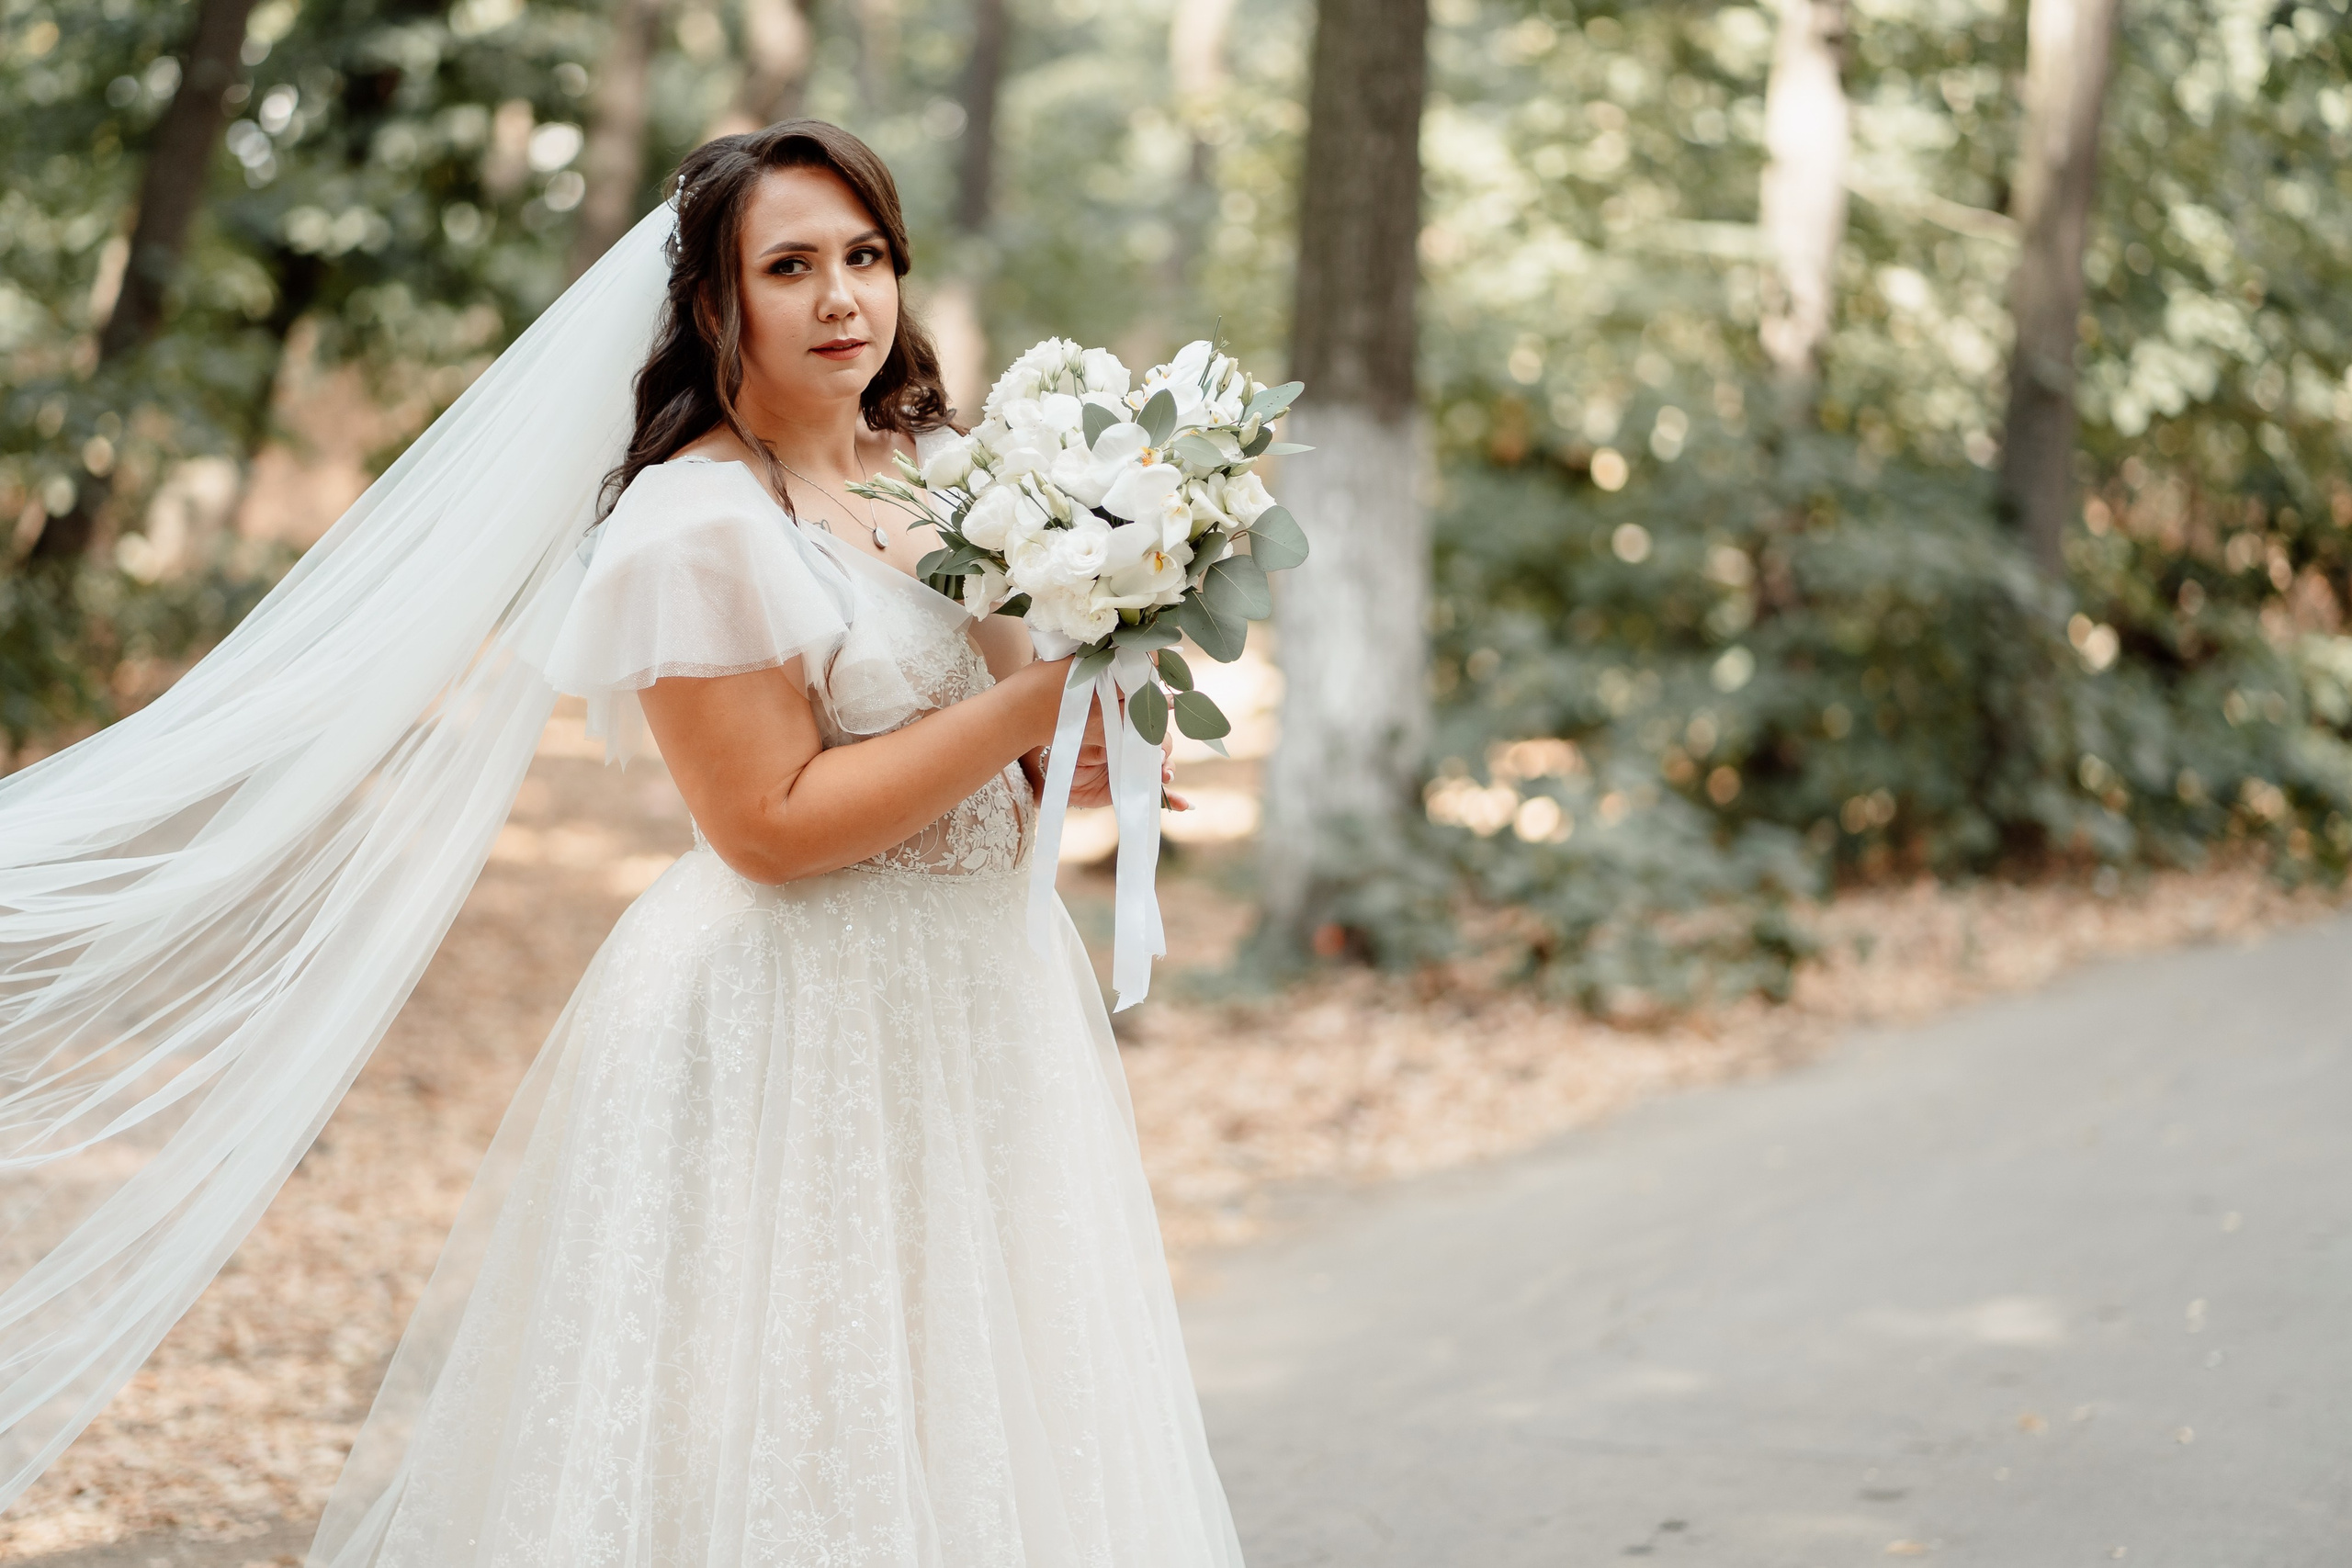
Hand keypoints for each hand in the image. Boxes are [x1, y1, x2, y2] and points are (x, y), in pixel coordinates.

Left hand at [1063, 732, 1186, 811]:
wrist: (1056, 775)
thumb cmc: (1067, 746)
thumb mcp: (1086, 735)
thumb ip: (1107, 731)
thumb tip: (1126, 727)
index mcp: (1126, 725)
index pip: (1151, 720)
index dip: (1161, 721)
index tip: (1165, 722)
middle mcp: (1136, 745)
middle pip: (1161, 744)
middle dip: (1164, 750)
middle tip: (1158, 758)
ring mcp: (1137, 767)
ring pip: (1163, 767)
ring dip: (1168, 771)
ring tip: (1165, 777)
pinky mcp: (1136, 789)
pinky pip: (1157, 794)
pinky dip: (1172, 799)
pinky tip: (1184, 804)